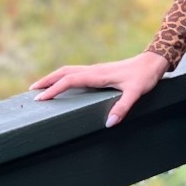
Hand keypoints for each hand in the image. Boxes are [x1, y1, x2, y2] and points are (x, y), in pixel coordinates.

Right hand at [29, 50, 168, 127]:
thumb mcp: (136, 93)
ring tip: (41, 87)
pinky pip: (76, 72)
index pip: (69, 80)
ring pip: (68, 71)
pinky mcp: (99, 71)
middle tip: (31, 92)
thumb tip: (109, 123)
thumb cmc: (145, 77)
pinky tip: (63, 84)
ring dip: (53, 77)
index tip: (41, 98)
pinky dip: (64, 77)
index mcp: (97, 75)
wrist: (153, 62)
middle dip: (47, 81)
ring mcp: (96, 70)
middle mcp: (94, 70)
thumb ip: (122, 107)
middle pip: (64, 72)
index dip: (54, 89)